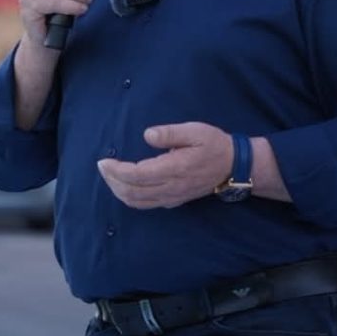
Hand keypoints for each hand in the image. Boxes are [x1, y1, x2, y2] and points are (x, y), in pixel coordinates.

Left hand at [97, 123, 234, 208]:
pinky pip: (146, 205)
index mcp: (174, 169)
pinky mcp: (174, 200)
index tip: (104, 161)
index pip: (136, 175)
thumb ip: (170, 133)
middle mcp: (171, 187)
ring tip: (109, 176)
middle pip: (132, 192)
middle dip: (112, 180)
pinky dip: (130, 198)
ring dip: (118, 191)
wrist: (233, 166)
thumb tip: (147, 135)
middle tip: (102, 166)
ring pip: (137, 202)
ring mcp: (172, 197)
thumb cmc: (214, 145)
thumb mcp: (195, 131)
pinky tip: (125, 186)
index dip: (116, 171)